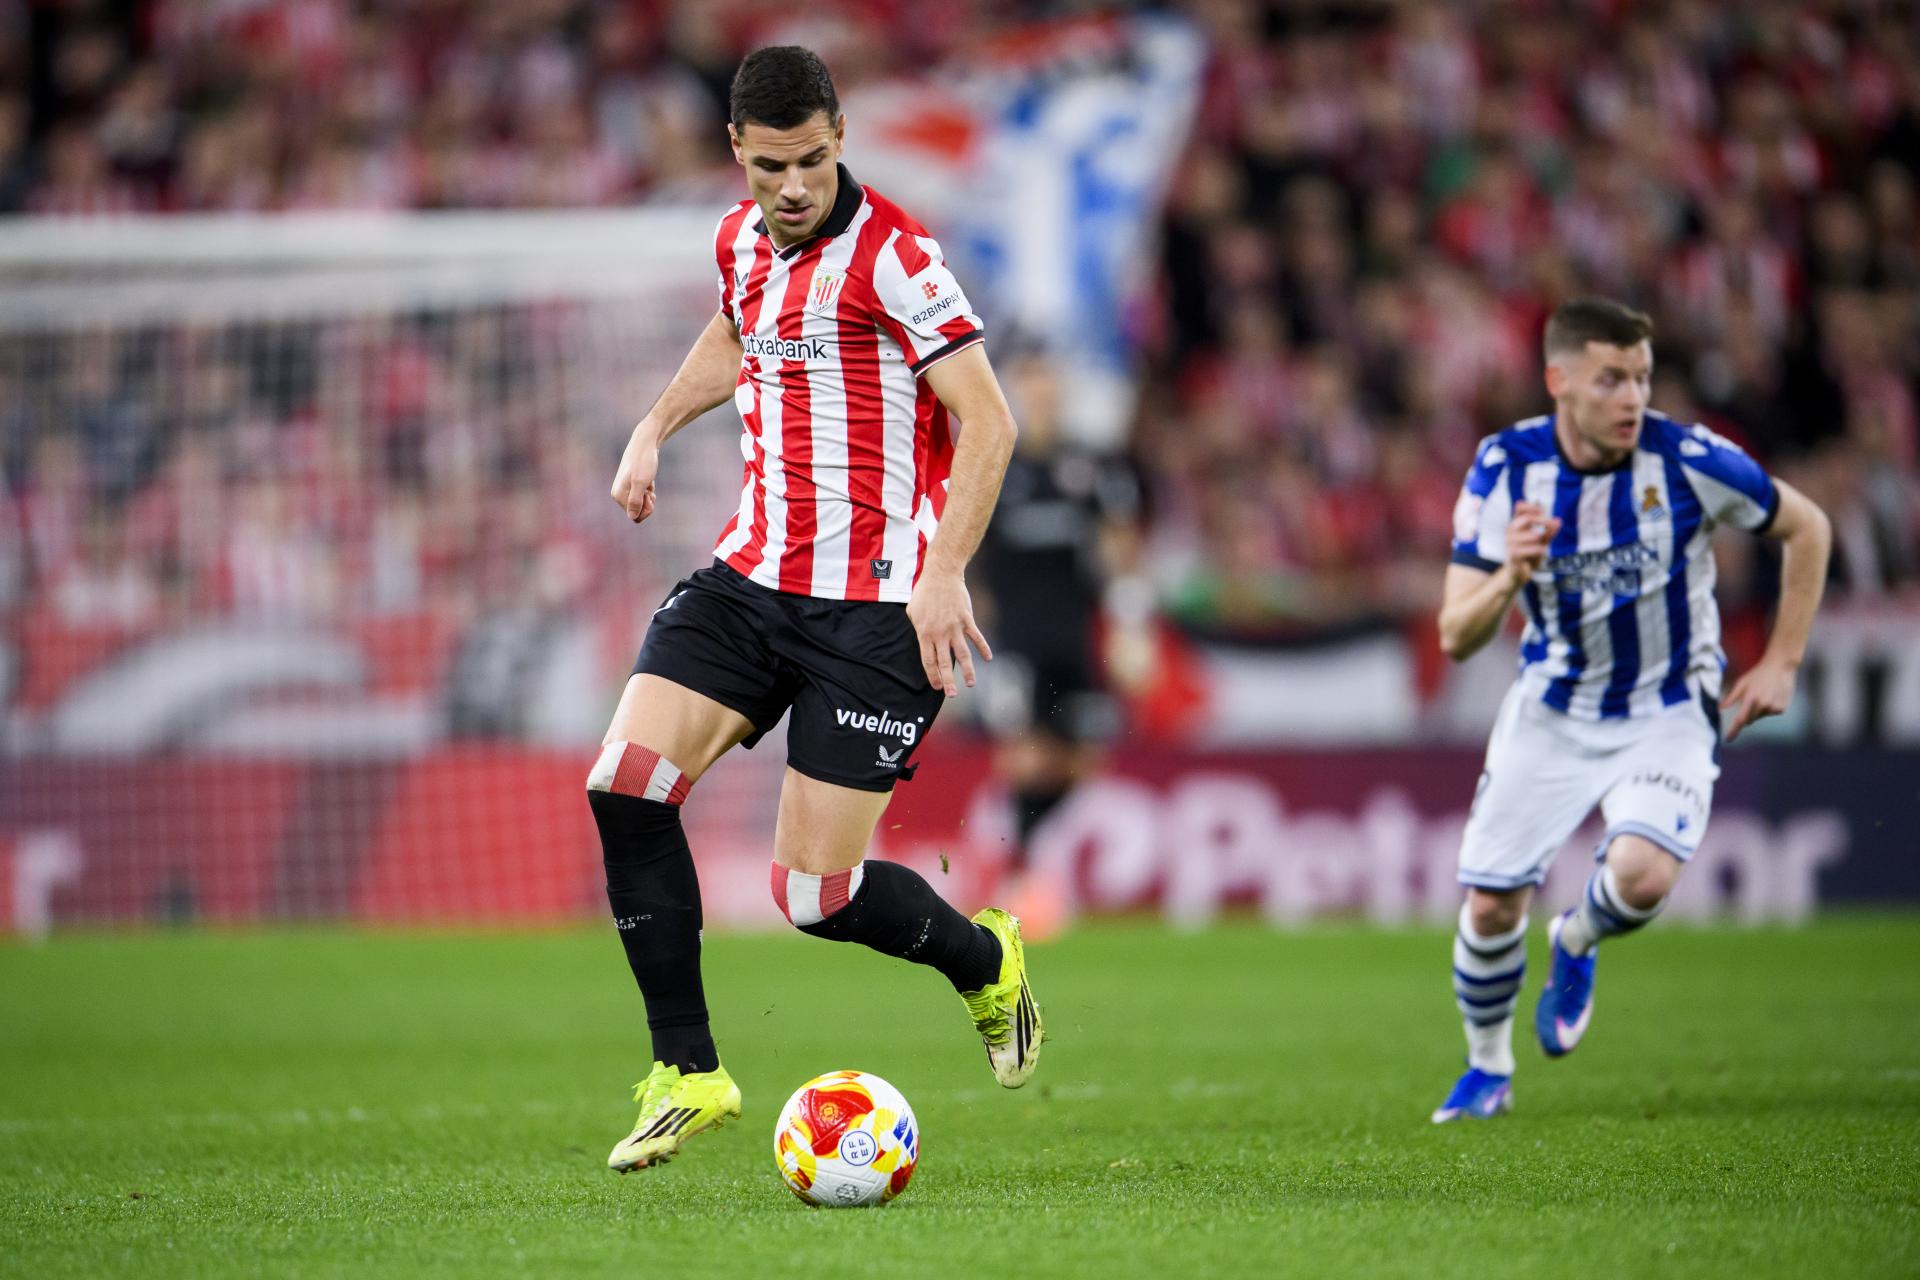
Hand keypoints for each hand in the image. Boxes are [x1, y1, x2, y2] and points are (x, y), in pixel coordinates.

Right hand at [611, 429, 659, 522]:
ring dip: (649, 496)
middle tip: (650, 491)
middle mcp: (619, 493)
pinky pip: (643, 495)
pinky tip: (649, 479)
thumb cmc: (643, 462)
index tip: (649, 496)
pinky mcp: (632, 483)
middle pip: (637, 511)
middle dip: (647, 503)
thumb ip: (635, 500)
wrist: (645, 443)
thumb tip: (632, 517)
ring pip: (641, 503)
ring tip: (649, 483)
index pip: (634, 516)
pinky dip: (649, 489)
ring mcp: (625, 488)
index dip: (646, 510)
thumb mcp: (641, 483)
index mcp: (618, 495)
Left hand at [906, 571, 991, 696]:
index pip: (929, 660)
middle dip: (948, 681)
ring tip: (971, 684)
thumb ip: (918, 628)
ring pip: (963, 654)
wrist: (941, 575)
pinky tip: (988, 659)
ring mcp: (955, 627)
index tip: (936, 686)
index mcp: (924, 633)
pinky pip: (976, 637)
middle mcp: (940, 634)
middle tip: (952, 694)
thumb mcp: (912, 611)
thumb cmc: (924, 592)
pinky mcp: (967, 620)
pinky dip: (983, 648)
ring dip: (968, 670)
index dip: (933, 675)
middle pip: (945, 662)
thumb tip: (922, 639)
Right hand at [1501, 500, 1561, 586]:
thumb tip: (1558, 521)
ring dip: (1540, 537)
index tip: (1543, 511)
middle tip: (1553, 524)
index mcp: (1517, 525)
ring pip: (1530, 534)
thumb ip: (1549, 532)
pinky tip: (1542, 551)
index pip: (1520, 507)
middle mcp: (1511, 531)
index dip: (1531, 506)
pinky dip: (1539, 550)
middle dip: (1542, 520)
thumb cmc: (1529, 555)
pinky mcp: (1513, 554)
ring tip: (1544, 545)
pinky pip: (1529, 549)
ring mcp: (1510, 542)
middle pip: (1526, 518)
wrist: (1518, 573)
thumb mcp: (1542, 542)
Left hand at [1721, 657, 1796, 740]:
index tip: (1728, 739)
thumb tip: (1720, 708)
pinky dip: (1768, 708)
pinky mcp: (1782, 709)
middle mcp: (1763, 705)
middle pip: (1749, 719)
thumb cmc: (1758, 674)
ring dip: (1758, 710)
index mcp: (1751, 698)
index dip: (1734, 730)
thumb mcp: (1742, 683)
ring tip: (1763, 694)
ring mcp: (1774, 707)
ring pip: (1760, 716)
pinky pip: (1770, 713)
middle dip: (1746, 714)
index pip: (1740, 719)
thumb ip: (1731, 697)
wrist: (1780, 667)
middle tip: (1750, 699)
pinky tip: (1771, 695)